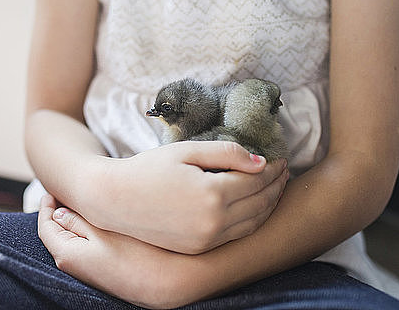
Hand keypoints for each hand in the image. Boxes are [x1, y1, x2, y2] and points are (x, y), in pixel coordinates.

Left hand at [38, 194, 205, 308]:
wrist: (166, 282)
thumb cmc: (136, 252)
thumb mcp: (104, 228)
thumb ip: (77, 219)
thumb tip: (58, 213)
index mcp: (67, 254)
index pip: (46, 227)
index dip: (46, 206)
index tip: (51, 191)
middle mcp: (74, 267)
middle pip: (57, 235)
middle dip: (58, 214)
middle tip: (65, 194)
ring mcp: (89, 272)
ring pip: (72, 242)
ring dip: (73, 223)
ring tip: (83, 204)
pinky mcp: (104, 273)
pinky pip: (86, 249)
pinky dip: (86, 234)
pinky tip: (100, 223)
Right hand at [84, 140, 287, 253]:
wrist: (114, 200)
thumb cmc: (148, 168)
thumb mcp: (186, 150)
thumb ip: (226, 153)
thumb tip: (260, 162)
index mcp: (212, 194)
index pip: (256, 180)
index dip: (273, 169)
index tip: (281, 159)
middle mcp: (213, 222)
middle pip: (259, 202)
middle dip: (277, 185)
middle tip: (285, 171)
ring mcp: (206, 239)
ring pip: (252, 223)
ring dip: (269, 205)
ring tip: (277, 188)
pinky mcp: (199, 248)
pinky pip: (236, 236)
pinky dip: (253, 221)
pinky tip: (256, 208)